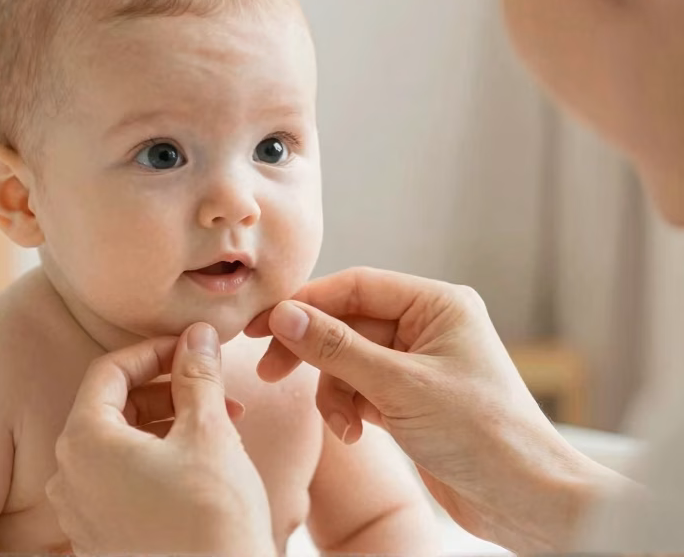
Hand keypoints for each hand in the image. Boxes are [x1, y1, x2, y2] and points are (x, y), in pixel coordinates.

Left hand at [46, 323, 274, 556]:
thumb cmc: (212, 518)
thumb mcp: (208, 431)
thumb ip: (197, 373)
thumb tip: (197, 334)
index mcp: (84, 441)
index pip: (109, 370)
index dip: (154, 350)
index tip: (192, 348)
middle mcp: (70, 477)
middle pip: (113, 408)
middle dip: (167, 390)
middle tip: (215, 389)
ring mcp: (82, 515)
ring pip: (120, 446)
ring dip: (168, 425)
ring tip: (219, 425)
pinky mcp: (101, 541)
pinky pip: (121, 482)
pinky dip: (156, 461)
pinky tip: (200, 463)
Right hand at [246, 267, 619, 552]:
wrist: (525, 500)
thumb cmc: (482, 434)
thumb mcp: (399, 387)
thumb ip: (337, 348)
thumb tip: (284, 315)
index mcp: (437, 304)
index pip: (355, 287)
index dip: (304, 303)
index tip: (261, 325)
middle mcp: (428, 327)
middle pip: (346, 323)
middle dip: (311, 351)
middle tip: (269, 371)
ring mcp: (418, 364)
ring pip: (347, 361)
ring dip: (334, 392)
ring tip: (342, 425)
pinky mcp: (411, 398)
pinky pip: (360, 389)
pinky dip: (349, 409)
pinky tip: (356, 434)